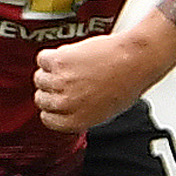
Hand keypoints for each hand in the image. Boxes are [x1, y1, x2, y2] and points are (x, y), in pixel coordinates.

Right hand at [35, 27, 170, 133]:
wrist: (135, 60)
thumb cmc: (128, 82)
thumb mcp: (105, 111)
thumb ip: (82, 113)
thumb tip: (69, 108)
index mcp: (76, 121)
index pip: (47, 119)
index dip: (53, 108)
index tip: (57, 100)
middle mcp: (65, 104)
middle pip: (41, 99)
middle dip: (52, 89)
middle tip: (66, 79)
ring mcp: (60, 82)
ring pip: (39, 78)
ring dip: (52, 71)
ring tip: (70, 66)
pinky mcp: (58, 61)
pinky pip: (43, 59)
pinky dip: (52, 55)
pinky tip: (67, 55)